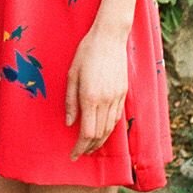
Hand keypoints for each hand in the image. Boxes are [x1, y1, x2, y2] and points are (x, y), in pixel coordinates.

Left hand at [65, 28, 127, 160]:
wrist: (109, 37)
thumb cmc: (86, 52)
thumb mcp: (72, 75)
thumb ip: (70, 102)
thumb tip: (70, 123)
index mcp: (90, 97)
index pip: (87, 133)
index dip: (80, 147)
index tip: (73, 155)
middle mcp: (106, 100)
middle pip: (99, 134)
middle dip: (89, 147)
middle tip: (80, 153)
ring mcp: (117, 97)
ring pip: (110, 128)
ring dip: (100, 141)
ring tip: (90, 146)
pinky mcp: (123, 92)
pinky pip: (117, 117)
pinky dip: (109, 128)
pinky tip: (103, 130)